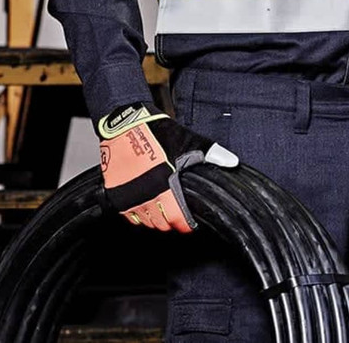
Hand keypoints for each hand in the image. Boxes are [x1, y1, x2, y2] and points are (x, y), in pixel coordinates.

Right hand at [98, 101, 237, 232]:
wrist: (126, 123)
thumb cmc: (157, 131)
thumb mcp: (189, 141)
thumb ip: (212, 154)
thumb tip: (232, 162)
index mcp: (165, 183)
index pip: (177, 219)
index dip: (185, 225)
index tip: (189, 224)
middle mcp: (146, 193)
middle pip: (161, 223)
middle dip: (171, 222)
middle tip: (177, 215)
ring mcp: (129, 195)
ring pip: (145, 221)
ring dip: (155, 219)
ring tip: (162, 210)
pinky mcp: (115, 194)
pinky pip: (128, 215)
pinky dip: (137, 215)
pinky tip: (145, 205)